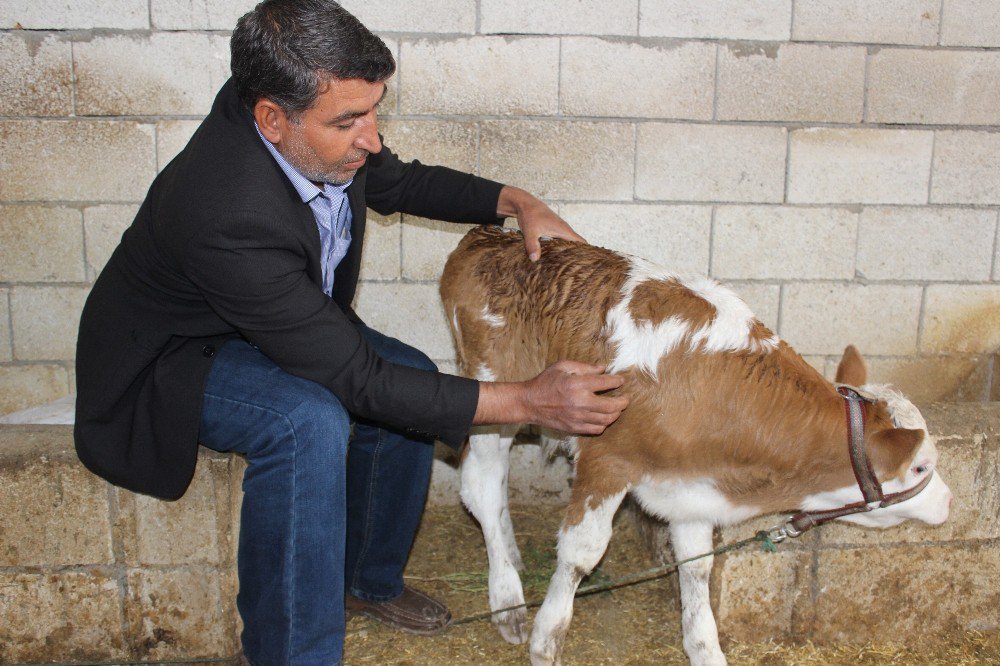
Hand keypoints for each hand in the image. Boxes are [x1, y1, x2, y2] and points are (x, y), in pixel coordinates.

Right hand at [474, 360, 627, 434]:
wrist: (529, 403)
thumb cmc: (546, 381)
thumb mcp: (563, 366)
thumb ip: (584, 367)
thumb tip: (603, 369)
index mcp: (577, 384)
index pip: (606, 383)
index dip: (617, 381)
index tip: (621, 381)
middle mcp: (579, 402)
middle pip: (612, 405)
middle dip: (623, 401)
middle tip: (626, 398)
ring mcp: (577, 418)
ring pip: (607, 420)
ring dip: (616, 414)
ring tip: (617, 408)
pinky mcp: (574, 428)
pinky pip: (596, 429)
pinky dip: (604, 424)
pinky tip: (604, 417)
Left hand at [496, 185, 585, 260]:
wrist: (525, 203)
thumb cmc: (530, 215)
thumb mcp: (530, 231)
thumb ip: (532, 245)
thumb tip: (534, 259)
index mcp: (564, 230)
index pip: (582, 243)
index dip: (587, 253)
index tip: (587, 265)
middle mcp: (564, 230)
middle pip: (578, 245)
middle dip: (579, 256)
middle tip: (577, 270)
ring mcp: (560, 229)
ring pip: (570, 243)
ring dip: (570, 253)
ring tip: (569, 267)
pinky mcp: (554, 230)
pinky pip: (563, 241)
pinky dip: (562, 248)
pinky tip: (557, 258)